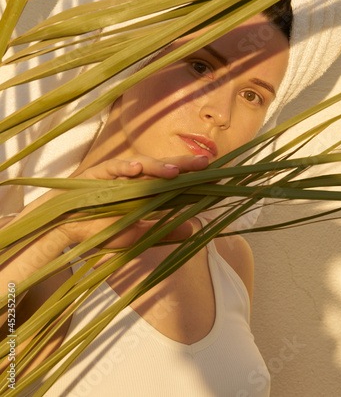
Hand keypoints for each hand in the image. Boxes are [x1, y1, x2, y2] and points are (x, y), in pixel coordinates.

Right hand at [56, 154, 208, 247]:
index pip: (174, 182)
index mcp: (146, 191)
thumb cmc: (100, 229)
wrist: (64, 229)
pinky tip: (136, 169)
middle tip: (206, 163)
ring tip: (174, 172)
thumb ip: (162, 232)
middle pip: (162, 168)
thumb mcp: (136, 236)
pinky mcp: (96, 173)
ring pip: (140, 164)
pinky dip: (123, 167)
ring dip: (157, 166)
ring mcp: (116, 174)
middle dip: (183, 165)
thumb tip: (193, 229)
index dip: (194, 178)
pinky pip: (111, 168)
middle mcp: (135, 179)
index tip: (218, 177)